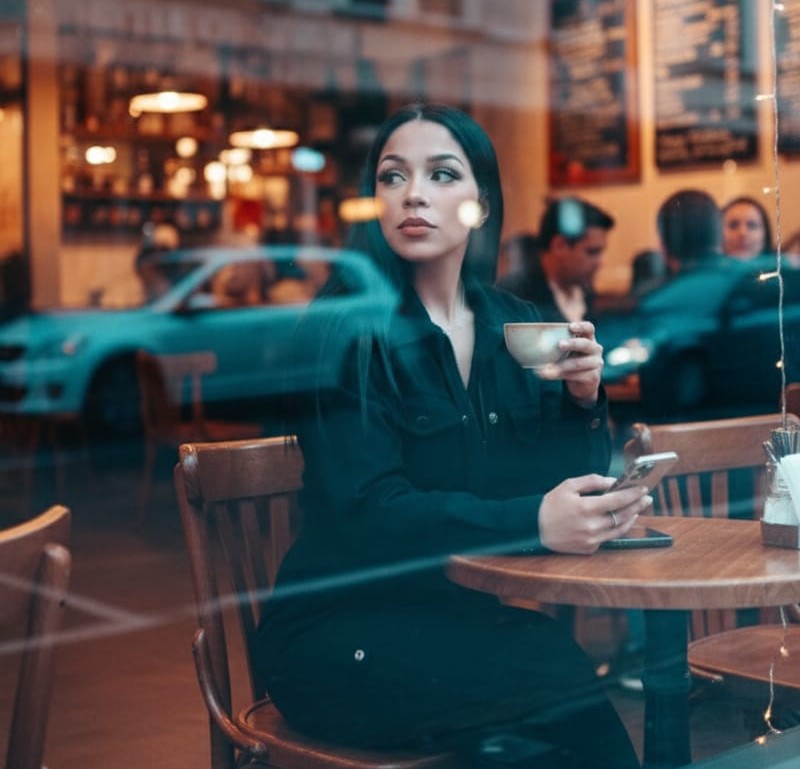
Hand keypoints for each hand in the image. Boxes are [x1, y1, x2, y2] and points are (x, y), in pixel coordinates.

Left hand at [537, 321, 603, 405]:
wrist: (583, 384)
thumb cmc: (571, 361)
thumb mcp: (566, 351)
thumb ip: (557, 344)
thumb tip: (531, 341)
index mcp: (589, 338)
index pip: (589, 328)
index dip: (581, 326)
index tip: (570, 326)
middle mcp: (595, 349)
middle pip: (586, 344)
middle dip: (572, 344)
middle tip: (560, 344)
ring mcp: (596, 363)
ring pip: (578, 363)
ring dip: (561, 366)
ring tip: (546, 369)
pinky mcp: (593, 377)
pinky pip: (576, 375)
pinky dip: (560, 375)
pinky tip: (548, 375)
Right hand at [538, 474, 652, 553]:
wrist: (533, 528)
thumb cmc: (550, 505)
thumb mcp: (568, 486)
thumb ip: (592, 481)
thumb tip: (612, 482)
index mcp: (586, 508)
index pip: (617, 500)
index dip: (633, 494)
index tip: (643, 488)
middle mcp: (591, 526)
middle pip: (623, 515)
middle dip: (638, 505)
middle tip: (647, 498)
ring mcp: (591, 540)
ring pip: (619, 529)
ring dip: (631, 518)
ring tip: (637, 510)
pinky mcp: (589, 549)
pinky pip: (608, 538)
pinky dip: (616, 528)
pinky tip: (620, 521)